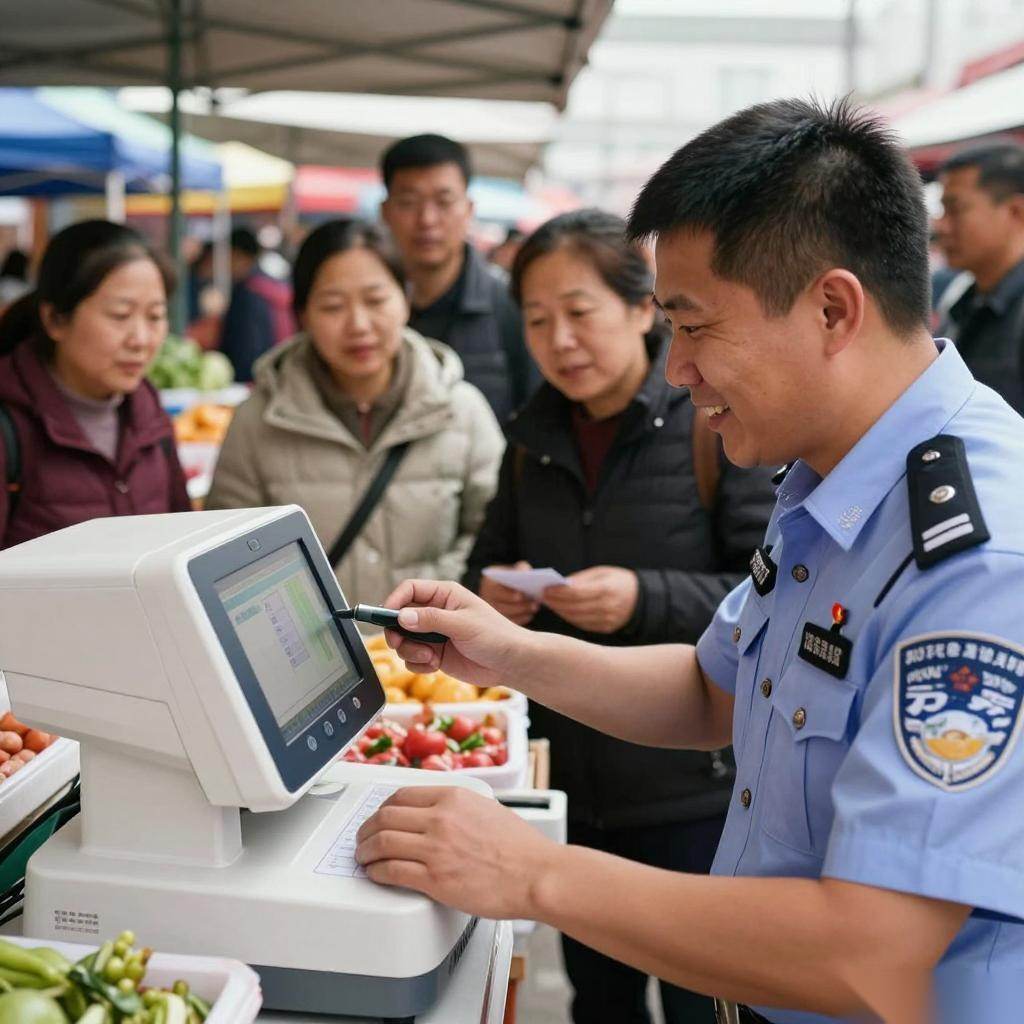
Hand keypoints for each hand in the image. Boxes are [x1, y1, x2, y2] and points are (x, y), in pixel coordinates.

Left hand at [356, 786, 558, 919]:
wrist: (536, 874)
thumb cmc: (520, 848)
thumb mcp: (486, 808)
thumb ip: (457, 808)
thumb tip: (435, 815)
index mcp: (453, 796)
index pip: (401, 795)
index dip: (382, 808)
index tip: (379, 817)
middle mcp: (441, 818)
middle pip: (385, 816)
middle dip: (367, 829)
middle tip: (362, 838)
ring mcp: (436, 848)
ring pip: (382, 842)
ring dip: (365, 851)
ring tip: (363, 858)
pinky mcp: (435, 879)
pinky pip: (391, 871)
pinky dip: (376, 872)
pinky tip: (376, 874)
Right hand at [382, 578, 533, 687]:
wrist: (511, 663)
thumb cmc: (496, 636)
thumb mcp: (463, 625)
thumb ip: (431, 620)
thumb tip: (401, 617)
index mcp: (444, 595)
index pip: (409, 590)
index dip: (393, 601)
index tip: (386, 617)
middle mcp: (436, 612)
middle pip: (399, 617)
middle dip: (397, 633)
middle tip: (398, 644)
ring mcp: (434, 634)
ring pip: (403, 640)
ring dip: (409, 651)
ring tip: (430, 657)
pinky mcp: (435, 653)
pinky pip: (412, 658)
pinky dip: (418, 664)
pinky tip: (435, 666)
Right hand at [479, 561, 538, 625]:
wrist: (508, 585)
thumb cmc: (514, 576)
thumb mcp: (516, 568)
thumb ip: (521, 568)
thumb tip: (525, 573)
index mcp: (488, 583)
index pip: (495, 590)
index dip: (508, 594)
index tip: (520, 595)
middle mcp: (486, 598)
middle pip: (501, 606)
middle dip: (519, 605)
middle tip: (534, 604)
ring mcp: (491, 612)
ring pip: (506, 615)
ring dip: (521, 611)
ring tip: (535, 607)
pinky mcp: (498, 622)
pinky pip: (509, 622)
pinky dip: (521, 619)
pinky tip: (530, 614)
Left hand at [542, 565, 638, 633]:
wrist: (642, 599)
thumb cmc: (619, 581)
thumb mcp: (603, 573)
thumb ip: (582, 579)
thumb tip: (561, 586)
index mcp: (607, 589)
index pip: (577, 593)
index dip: (560, 592)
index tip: (546, 589)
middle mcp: (607, 607)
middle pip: (574, 607)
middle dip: (556, 602)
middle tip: (543, 597)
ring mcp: (607, 620)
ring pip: (576, 618)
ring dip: (560, 611)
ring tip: (550, 604)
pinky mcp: (606, 629)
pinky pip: (582, 625)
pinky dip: (570, 618)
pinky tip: (562, 611)